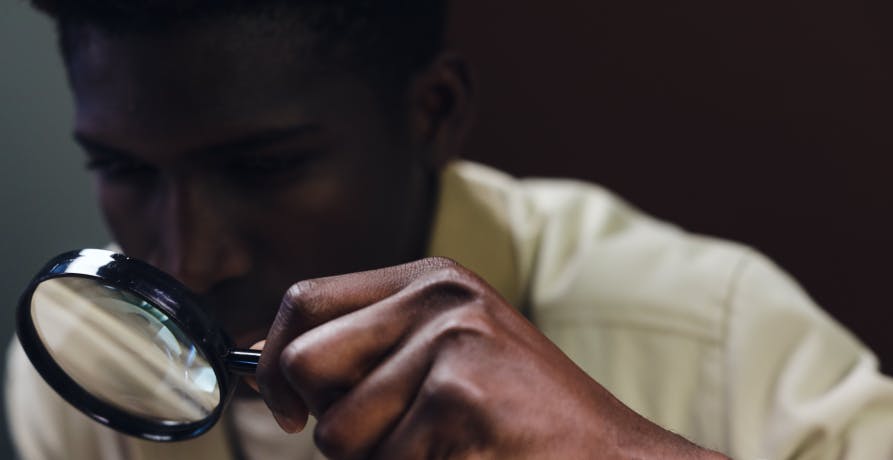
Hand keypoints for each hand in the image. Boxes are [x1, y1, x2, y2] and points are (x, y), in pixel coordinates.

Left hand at [255, 257, 726, 458]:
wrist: (612, 459)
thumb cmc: (524, 417)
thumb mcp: (448, 352)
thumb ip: (369, 349)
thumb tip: (266, 366)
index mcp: (433, 280)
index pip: (304, 301)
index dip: (272, 358)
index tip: (284, 404)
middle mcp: (439, 299)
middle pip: (306, 363)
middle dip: (325, 420)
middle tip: (383, 437)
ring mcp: (451, 345)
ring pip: (337, 433)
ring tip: (442, 447)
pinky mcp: (458, 400)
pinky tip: (467, 459)